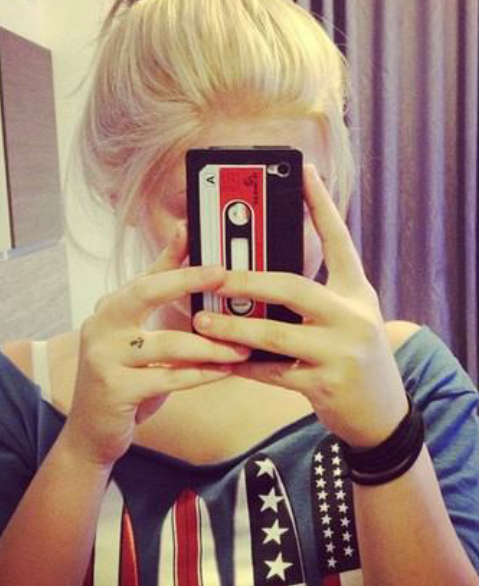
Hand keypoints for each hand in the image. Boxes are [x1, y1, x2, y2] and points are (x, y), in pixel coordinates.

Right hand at [63, 223, 251, 466]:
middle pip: (145, 292)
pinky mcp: (115, 389)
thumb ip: (162, 297)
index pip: (147, 274)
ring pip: (167, 343)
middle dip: (186, 280)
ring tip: (241, 346)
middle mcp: (101, 326)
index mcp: (110, 308)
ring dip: (210, 345)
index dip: (175, 255)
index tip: (200, 236)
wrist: (91, 430)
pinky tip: (224, 371)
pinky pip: (169, 378)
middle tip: (223, 275)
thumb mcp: (138, 334)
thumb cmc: (124, 377)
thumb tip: (185, 246)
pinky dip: (200, 374)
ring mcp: (104, 357)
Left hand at [193, 164, 408, 448]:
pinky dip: (244, 366)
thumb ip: (319, 293)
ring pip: (277, 335)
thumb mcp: (350, 316)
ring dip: (234, 327)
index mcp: (357, 293)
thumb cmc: (355, 356)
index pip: (339, 240)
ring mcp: (341, 352)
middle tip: (214, 276)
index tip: (302, 171)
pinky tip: (220, 359)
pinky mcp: (325, 385)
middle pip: (295, 288)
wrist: (383, 414)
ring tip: (203, 320)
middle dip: (248, 280)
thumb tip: (265, 271)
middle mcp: (353, 317)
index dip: (321, 205)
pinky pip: (273, 373)